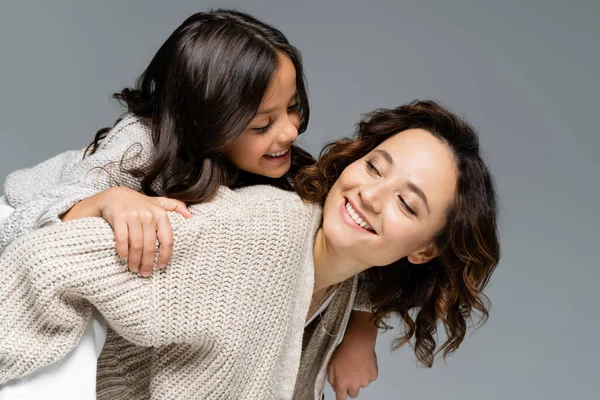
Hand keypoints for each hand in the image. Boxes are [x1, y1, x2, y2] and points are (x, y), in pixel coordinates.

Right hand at [62, 186, 190, 275]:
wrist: (115, 196)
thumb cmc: (140, 203)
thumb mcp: (159, 202)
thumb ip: (176, 206)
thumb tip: (191, 216)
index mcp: (161, 214)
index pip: (167, 240)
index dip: (166, 256)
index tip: (162, 266)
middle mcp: (148, 215)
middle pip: (150, 246)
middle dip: (148, 263)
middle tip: (145, 273)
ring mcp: (133, 216)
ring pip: (136, 245)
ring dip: (135, 260)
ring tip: (134, 268)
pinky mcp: (119, 218)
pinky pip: (122, 240)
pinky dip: (123, 251)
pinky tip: (124, 258)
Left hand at [327, 311, 378, 398]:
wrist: (358, 343)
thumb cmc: (343, 352)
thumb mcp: (330, 365)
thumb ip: (331, 379)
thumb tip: (335, 387)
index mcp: (342, 384)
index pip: (341, 399)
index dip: (341, 397)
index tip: (341, 395)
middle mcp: (354, 385)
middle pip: (353, 394)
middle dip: (351, 388)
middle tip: (350, 375)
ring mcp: (365, 382)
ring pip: (361, 384)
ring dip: (359, 378)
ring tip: (357, 364)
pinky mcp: (373, 376)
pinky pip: (369, 378)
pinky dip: (367, 372)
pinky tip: (364, 363)